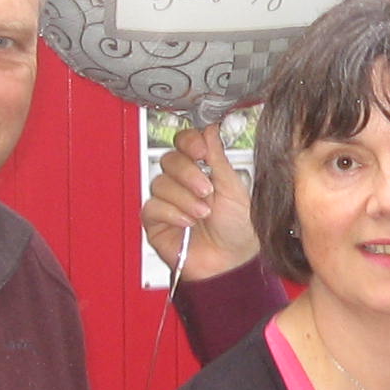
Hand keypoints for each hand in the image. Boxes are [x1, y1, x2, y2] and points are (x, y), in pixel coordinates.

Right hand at [142, 126, 258, 281]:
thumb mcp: (233, 187)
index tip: (201, 152)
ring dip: (184, 198)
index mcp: (202, 170)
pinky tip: (187, 223)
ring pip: (161, 183)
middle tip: (207, 191)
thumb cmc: (237, 229)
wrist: (231, 262)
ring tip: (203, 214)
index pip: (184, 143)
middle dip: (188, 174)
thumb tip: (210, 127)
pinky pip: (152, 206)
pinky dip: (171, 213)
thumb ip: (217, 157)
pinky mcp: (155, 222)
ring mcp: (168, 201)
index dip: (189, 142)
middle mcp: (182, 183)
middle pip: (169, 159)